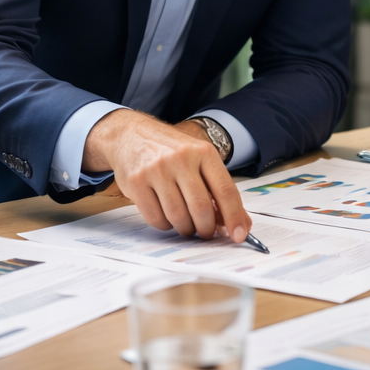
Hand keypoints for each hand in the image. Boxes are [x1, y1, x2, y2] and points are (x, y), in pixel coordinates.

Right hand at [82, 109, 251, 242]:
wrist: (130, 134)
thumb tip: (239, 223)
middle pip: (201, 208)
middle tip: (206, 232)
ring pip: (178, 217)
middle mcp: (180, 159)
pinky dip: (165, 225)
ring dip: (186, 228)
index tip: (239, 235)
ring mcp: (156, 170)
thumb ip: (218, 189)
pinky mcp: (136, 182)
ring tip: (186, 223)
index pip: (225, 190)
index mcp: (203, 151)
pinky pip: (156, 218)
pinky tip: (166, 215)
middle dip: (206, 228)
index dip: (234, 216)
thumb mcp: (198, 159)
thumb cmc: (170, 150)